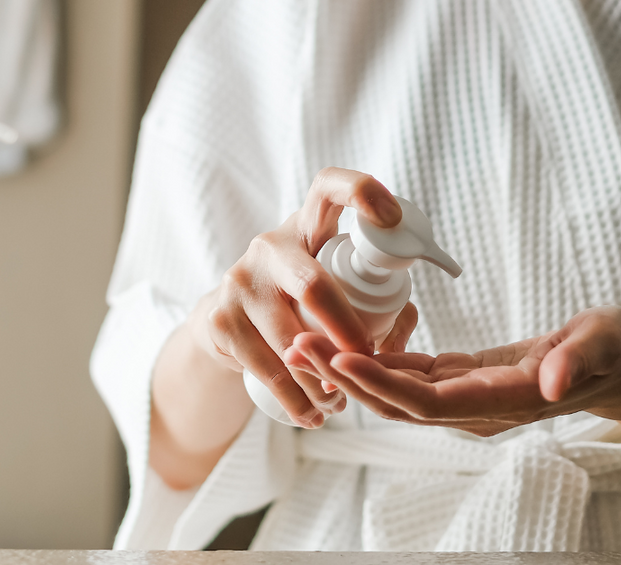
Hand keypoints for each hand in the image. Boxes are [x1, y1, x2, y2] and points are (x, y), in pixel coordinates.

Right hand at [189, 167, 403, 427]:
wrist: (227, 324)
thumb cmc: (299, 300)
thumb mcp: (334, 284)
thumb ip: (380, 300)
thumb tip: (400, 332)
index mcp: (307, 226)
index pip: (329, 188)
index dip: (361, 193)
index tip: (391, 218)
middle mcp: (270, 246)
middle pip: (314, 285)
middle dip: (345, 331)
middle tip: (367, 362)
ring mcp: (239, 282)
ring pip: (290, 339)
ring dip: (322, 380)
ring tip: (340, 403)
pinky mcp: (220, 320)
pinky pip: (266, 367)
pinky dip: (294, 398)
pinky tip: (310, 414)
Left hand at [285, 305, 620, 435]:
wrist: (616, 368)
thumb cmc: (614, 349)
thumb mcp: (608, 341)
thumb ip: (581, 358)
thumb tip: (554, 381)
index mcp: (505, 399)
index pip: (431, 401)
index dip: (384, 383)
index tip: (341, 357)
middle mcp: (476, 407)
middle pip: (398, 401)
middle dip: (347, 376)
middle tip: (299, 346)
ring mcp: (465, 397)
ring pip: (395, 392)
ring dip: (349, 371)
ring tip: (304, 345)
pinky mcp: (459, 381)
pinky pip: (407, 378)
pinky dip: (373, 362)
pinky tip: (341, 343)